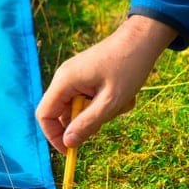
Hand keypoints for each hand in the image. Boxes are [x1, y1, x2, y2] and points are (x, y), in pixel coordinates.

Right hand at [35, 15, 176, 153]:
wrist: (143, 38)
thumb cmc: (129, 66)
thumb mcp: (110, 101)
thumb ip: (87, 123)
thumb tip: (68, 143)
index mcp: (65, 81)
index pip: (45, 115)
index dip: (54, 136)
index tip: (71, 150)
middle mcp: (65, 78)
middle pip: (64, 113)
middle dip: (86, 121)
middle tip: (110, 115)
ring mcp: (76, 76)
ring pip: (80, 107)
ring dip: (100, 112)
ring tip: (122, 101)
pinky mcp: (86, 76)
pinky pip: (89, 98)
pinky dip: (105, 102)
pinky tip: (123, 93)